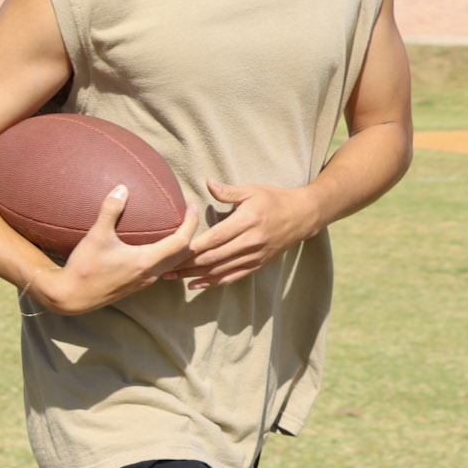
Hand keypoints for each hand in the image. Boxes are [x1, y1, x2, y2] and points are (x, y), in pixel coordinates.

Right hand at [33, 189, 196, 314]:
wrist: (71, 297)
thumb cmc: (84, 268)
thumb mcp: (96, 236)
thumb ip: (110, 210)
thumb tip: (122, 188)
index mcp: (146, 261)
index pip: (180, 241)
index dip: (190, 223)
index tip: (192, 207)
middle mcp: (149, 274)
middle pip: (183, 254)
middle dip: (190, 234)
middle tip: (189, 216)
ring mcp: (143, 282)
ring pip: (173, 264)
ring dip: (180, 247)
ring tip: (177, 229)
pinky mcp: (135, 285)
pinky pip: (161, 269)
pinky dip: (167, 256)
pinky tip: (157, 247)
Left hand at [164, 179, 323, 287]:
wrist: (303, 216)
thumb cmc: (274, 199)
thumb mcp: (252, 190)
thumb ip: (228, 191)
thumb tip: (207, 182)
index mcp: (247, 221)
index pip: (214, 238)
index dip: (192, 246)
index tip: (172, 249)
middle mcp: (251, 242)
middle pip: (213, 257)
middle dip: (186, 264)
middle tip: (164, 267)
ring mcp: (255, 256)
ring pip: (220, 270)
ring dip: (194, 275)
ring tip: (172, 277)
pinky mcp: (258, 265)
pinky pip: (232, 277)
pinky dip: (212, 283)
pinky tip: (195, 285)